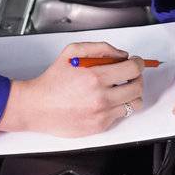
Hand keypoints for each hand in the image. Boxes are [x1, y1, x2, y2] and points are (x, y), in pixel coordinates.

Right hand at [0, 42, 144, 136]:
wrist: (36, 107)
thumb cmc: (52, 81)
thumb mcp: (72, 52)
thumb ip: (100, 48)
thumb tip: (121, 55)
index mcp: (95, 77)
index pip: (132, 70)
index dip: (138, 63)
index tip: (135, 62)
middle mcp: (101, 97)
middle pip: (138, 87)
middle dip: (137, 78)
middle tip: (129, 75)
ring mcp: (101, 114)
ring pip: (134, 104)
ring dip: (131, 94)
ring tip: (120, 89)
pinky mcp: (99, 126)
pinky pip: (120, 115)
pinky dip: (117, 107)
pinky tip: (105, 101)